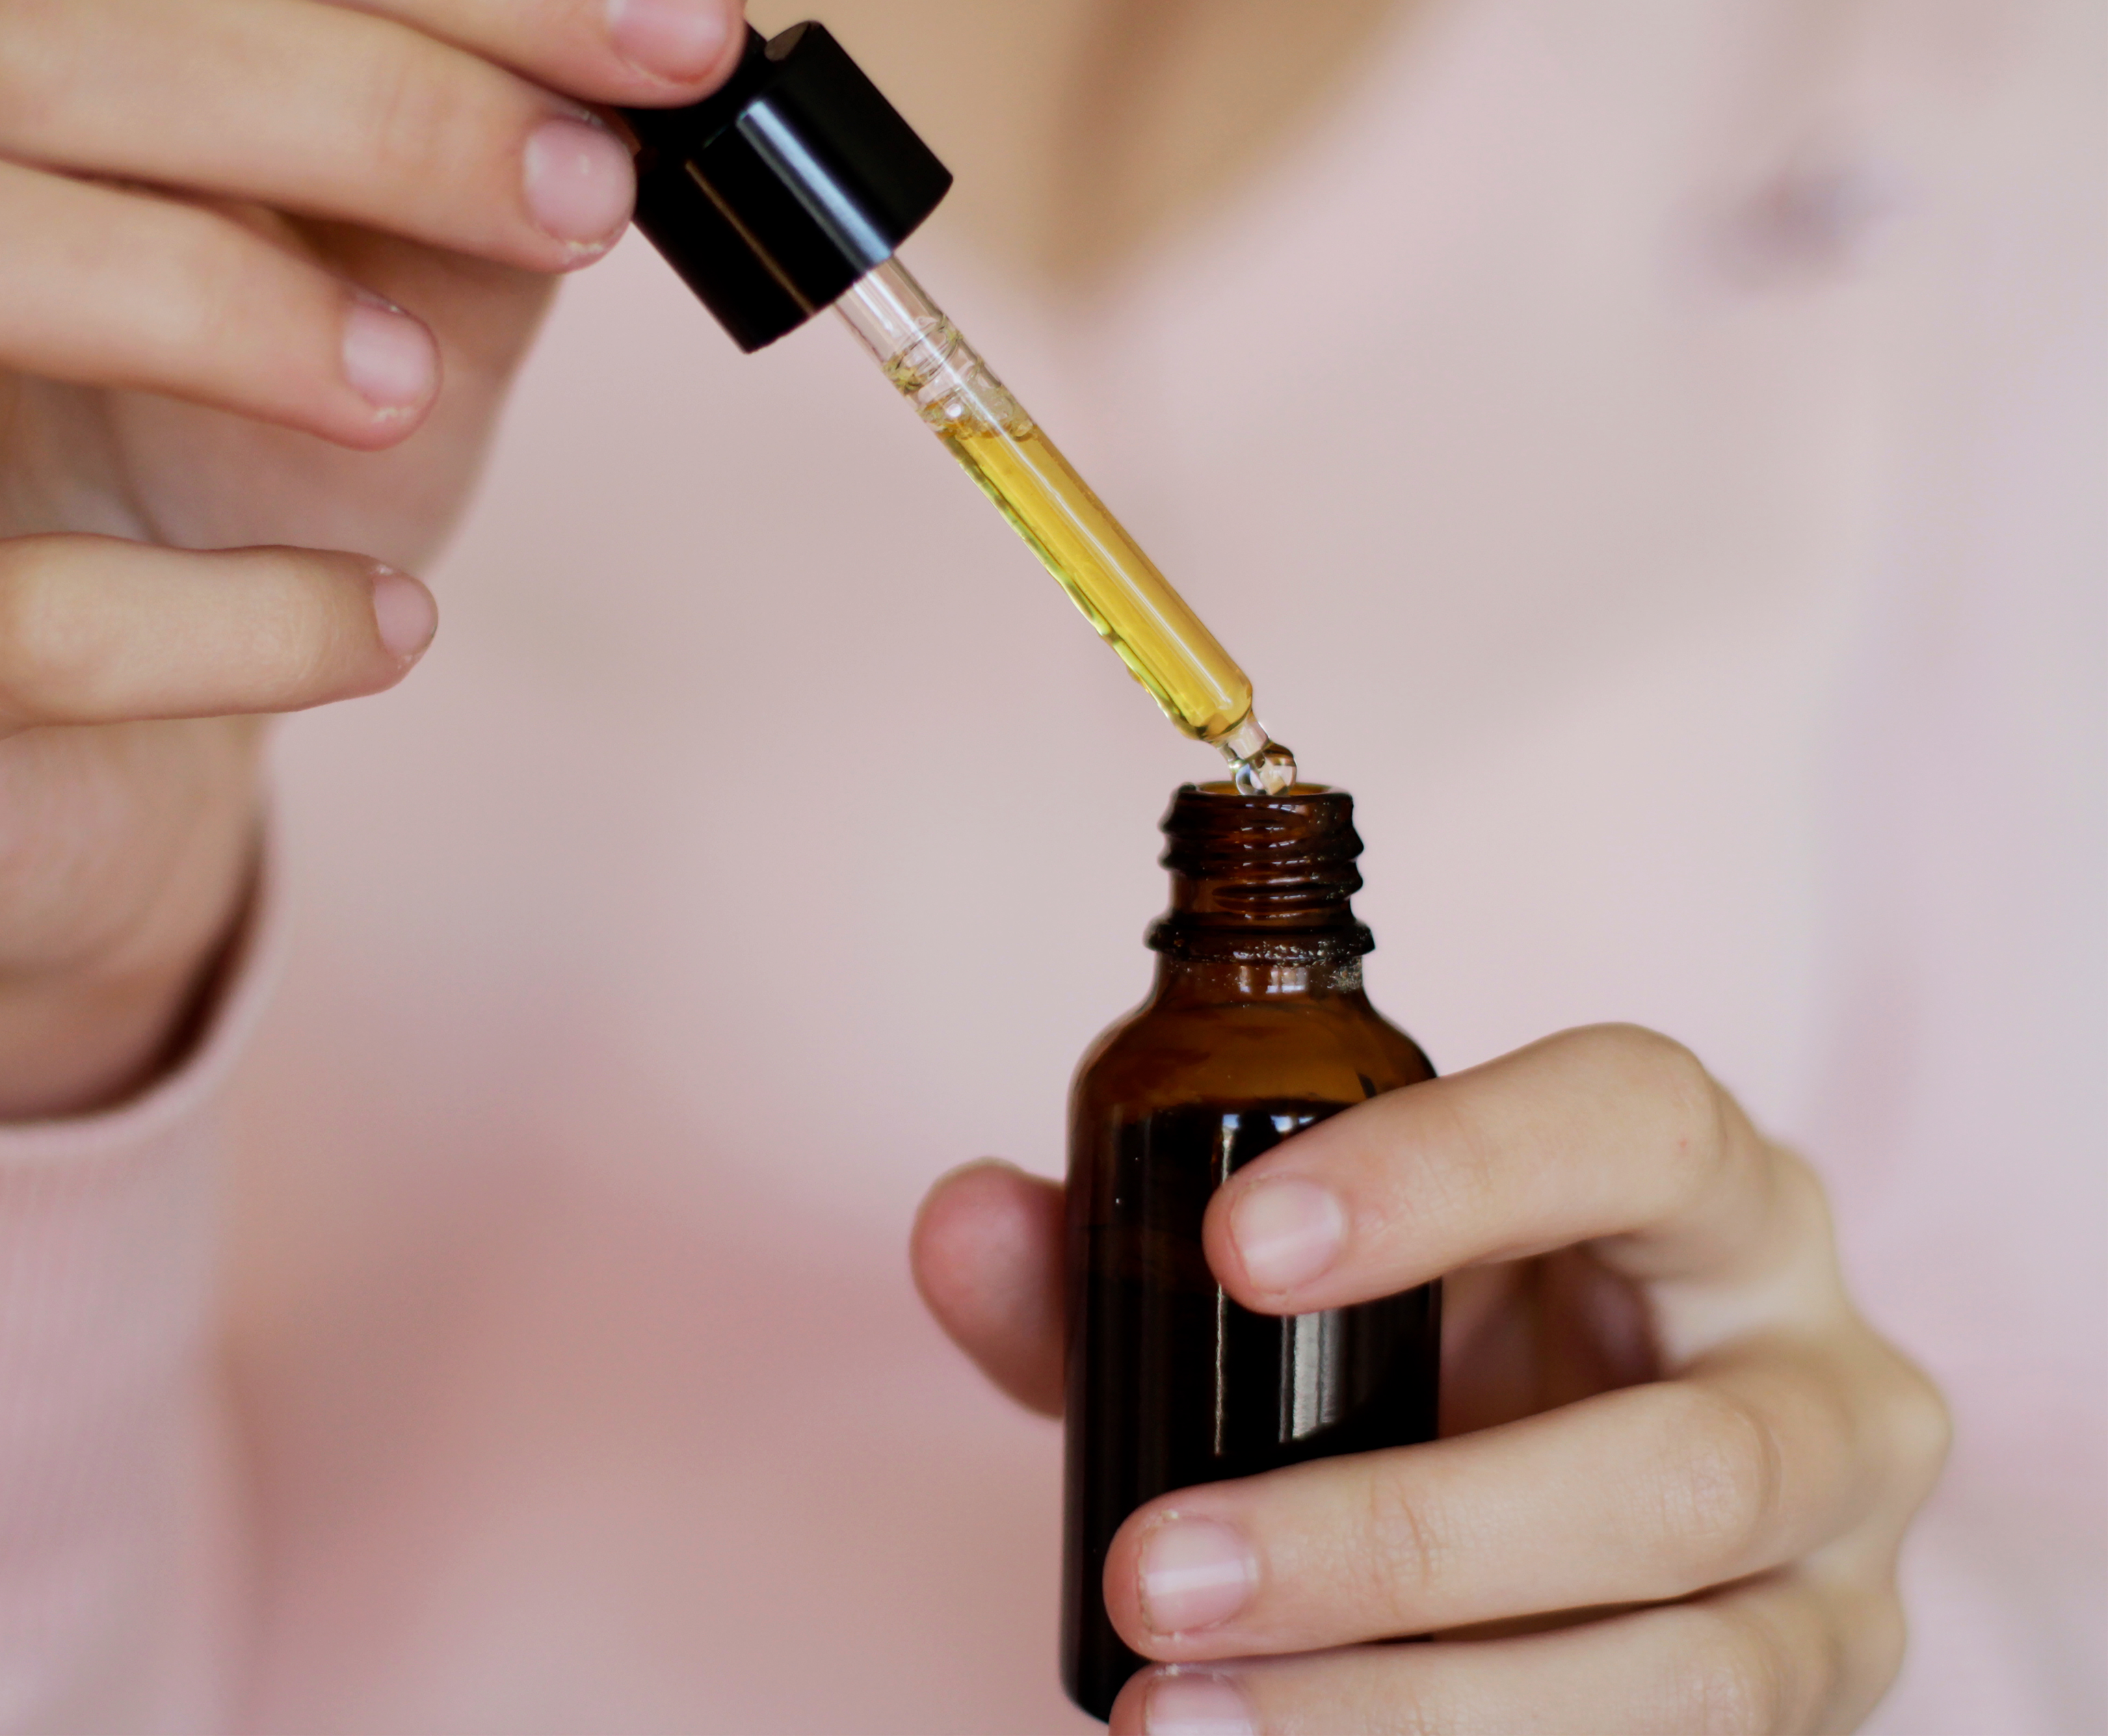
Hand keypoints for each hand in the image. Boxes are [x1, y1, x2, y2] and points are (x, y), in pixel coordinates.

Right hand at [0, 0, 745, 1117]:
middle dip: (353, 98)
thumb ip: (463, 180)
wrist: (94, 779)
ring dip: (206, 296)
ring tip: (409, 391)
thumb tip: (643, 58)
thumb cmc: (214, 498)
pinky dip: (235, 617)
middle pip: (13, 37)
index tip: (671, 39)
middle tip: (582, 196)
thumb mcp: (379, 304)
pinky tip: (386, 627)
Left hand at [914, 1025, 1947, 1732]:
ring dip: (1410, 1714)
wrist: (1594, 1490)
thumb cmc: (1446, 1341)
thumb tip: (963, 1227)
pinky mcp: (1811, 1711)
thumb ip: (1124, 1255)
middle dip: (1393, 1536)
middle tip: (1151, 1570)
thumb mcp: (1310, 1278)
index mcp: (1708, 1192)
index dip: (1446, 1175)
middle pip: (1673, 1465)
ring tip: (1178, 1716)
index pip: (1631, 1124)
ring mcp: (1837, 1574)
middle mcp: (1821, 1375)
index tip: (1233, 1253)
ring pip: (1683, 1671)